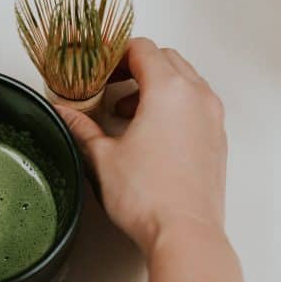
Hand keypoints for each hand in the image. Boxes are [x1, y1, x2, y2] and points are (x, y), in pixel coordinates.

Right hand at [55, 38, 245, 281]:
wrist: (185, 232)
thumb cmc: (149, 196)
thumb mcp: (103, 157)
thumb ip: (82, 128)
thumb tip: (63, 113)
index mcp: (169, 90)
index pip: (143, 49)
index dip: (116, 53)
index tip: (99, 67)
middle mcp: (197, 97)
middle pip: (167, 59)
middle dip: (136, 66)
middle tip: (109, 85)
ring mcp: (212, 118)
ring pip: (186, 81)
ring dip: (157, 85)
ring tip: (128, 110)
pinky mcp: (217, 139)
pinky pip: (197, 105)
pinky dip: (175, 105)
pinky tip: (152, 131)